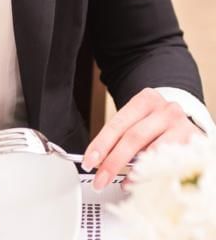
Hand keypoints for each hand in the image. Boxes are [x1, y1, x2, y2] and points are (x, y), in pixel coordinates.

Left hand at [82, 88, 203, 190]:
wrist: (180, 120)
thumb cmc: (153, 123)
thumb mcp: (135, 121)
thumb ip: (118, 138)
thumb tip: (98, 163)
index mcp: (145, 100)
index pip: (117, 124)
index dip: (100, 145)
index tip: (89, 163)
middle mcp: (165, 110)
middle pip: (133, 137)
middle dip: (113, 162)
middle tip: (100, 179)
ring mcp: (182, 125)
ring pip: (153, 151)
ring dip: (134, 170)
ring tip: (122, 182)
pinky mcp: (193, 142)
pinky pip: (170, 162)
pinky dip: (153, 174)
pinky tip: (142, 180)